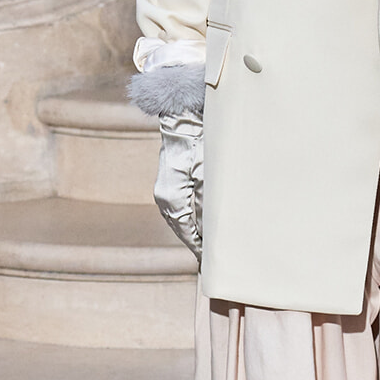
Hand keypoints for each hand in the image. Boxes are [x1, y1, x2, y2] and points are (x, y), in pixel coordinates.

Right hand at [154, 113, 202, 260]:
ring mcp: (166, 190)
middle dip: (197, 241)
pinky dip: (192, 217)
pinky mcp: (172, 182)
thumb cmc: (199, 144)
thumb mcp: (208, 176)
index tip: (210, 259)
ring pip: (181, 218)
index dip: (199, 246)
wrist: (185, 119)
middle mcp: (165, 198)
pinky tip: (203, 222)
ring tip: (210, 243)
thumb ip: (209, 204)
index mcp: (172, 198)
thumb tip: (212, 230)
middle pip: (183, 227)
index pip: (186, 231)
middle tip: (213, 256)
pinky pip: (181, 208)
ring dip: (195, 230)